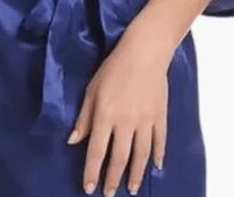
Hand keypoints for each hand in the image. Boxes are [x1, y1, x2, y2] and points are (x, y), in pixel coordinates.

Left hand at [67, 23, 171, 194]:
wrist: (145, 51)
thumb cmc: (114, 67)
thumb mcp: (92, 88)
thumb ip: (84, 117)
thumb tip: (73, 141)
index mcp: (105, 115)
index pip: (97, 150)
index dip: (92, 171)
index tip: (89, 188)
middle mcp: (125, 122)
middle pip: (119, 158)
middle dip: (113, 179)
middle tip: (109, 194)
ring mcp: (145, 120)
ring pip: (141, 155)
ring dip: (135, 174)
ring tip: (132, 188)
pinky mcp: (160, 115)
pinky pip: (159, 141)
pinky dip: (158, 155)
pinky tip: (156, 166)